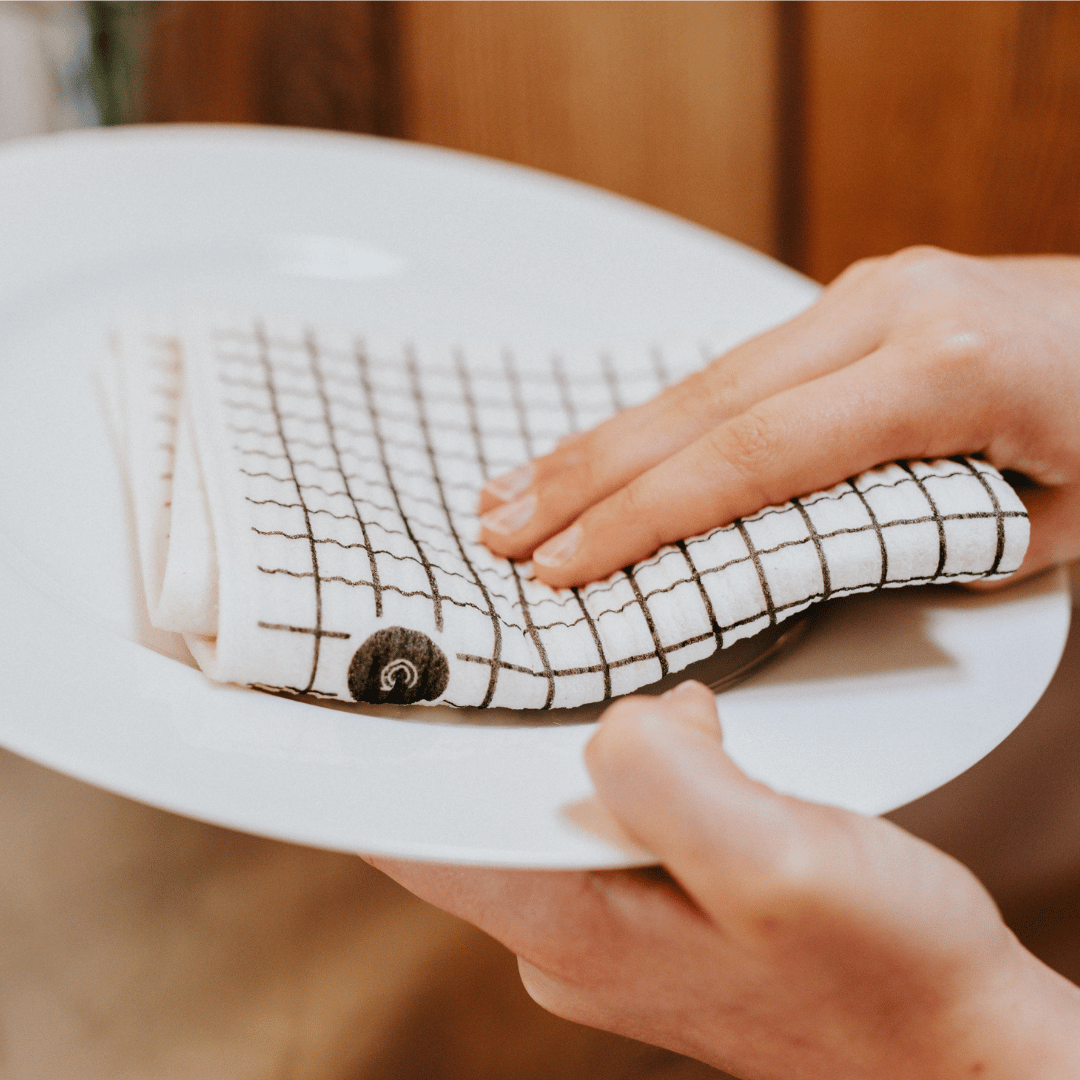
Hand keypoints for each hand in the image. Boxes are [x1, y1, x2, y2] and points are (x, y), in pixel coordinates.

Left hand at [368, 683, 1079, 1079]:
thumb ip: (673, 779)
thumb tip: (623, 713)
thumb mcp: (783, 864)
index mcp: (572, 921)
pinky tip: (661, 726)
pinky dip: (615, 762)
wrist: (949, 1042)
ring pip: (542, 804)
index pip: (414, 837)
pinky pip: (599, 816)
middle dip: (476, 719)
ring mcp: (608, 923)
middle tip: (485, 624)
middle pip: (472, 808)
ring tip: (584, 661)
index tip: (319, 678)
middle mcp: (568, 930)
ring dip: (559, 735)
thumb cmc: (881, 970)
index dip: (358, 758)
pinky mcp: (652, 908)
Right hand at [477, 248, 1079, 586]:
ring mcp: (867, 293)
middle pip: (701, 404)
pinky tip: (604, 450)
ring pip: (702, 377)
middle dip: (588, 476)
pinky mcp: (855, 301)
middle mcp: (891, 310)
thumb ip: (925, 543)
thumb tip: (813, 567)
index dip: (645, 516)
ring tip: (516, 491)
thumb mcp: (1057, 518)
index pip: (753, 456)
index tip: (567, 566)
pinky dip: (658, 418)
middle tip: (502, 528)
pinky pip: (734, 366)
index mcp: (943, 369)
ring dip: (602, 442)